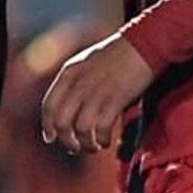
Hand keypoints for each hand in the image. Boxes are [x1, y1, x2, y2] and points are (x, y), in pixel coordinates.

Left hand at [41, 31, 154, 153]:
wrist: (144, 44)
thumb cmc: (118, 56)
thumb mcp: (87, 64)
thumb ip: (75, 84)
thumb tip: (70, 112)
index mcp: (69, 73)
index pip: (49, 105)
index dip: (48, 126)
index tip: (51, 138)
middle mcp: (79, 83)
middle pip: (61, 121)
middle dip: (66, 140)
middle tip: (75, 148)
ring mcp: (97, 90)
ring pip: (80, 128)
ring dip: (86, 143)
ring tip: (93, 146)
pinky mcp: (116, 98)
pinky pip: (101, 127)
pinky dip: (101, 139)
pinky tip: (106, 141)